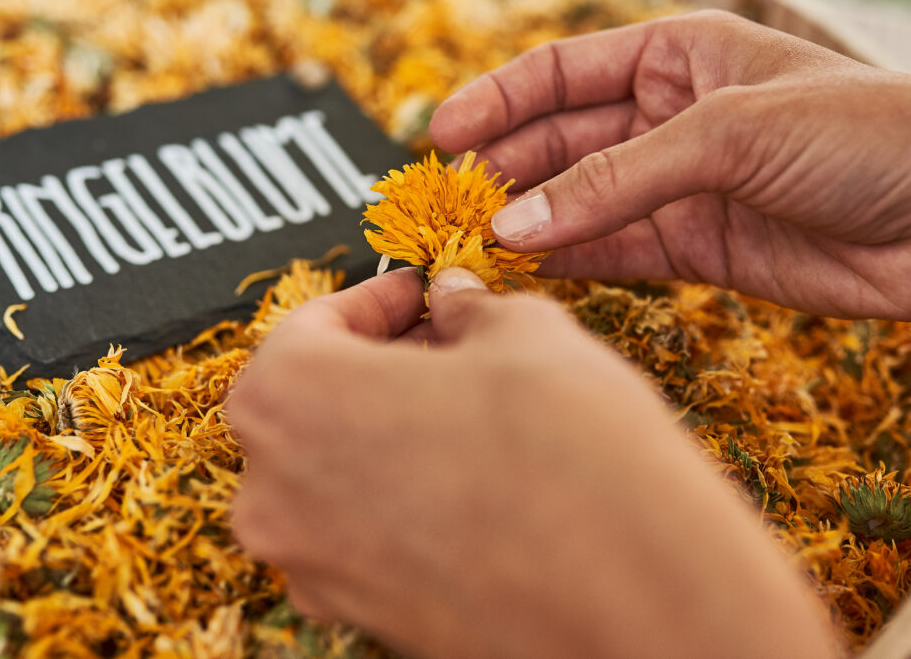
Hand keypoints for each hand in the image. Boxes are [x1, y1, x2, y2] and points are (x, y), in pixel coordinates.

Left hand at [228, 268, 839, 658]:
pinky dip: (405, 500)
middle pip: (311, 403)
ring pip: (335, 475)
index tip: (419, 295)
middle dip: (380, 367)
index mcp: (291, 395)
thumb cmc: (571, 462)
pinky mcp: (361, 615)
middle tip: (449, 347)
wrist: (635, 603)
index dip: (376, 300)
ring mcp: (313, 564)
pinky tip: (477, 481)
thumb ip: (472, 309)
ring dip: (390, 436)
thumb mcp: (528, 334)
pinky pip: (364, 537)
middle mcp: (275, 488)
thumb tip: (458, 302)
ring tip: (473, 414)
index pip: (310, 324)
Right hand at [428, 11, 910, 381]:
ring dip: (528, 219)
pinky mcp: (700, 250)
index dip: (501, 97)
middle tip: (446, 204)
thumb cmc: (864, 135)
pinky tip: (523, 271)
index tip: (443, 133)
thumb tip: (513, 223)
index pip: (567, 69)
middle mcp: (675, 117)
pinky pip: (615, 252)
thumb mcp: (730, 134)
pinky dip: (569, 262)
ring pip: (581, 200)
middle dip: (505, 167)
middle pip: (563, 138)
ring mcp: (684, 186)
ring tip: (469, 244)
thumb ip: (616, 181)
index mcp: (684, 53)